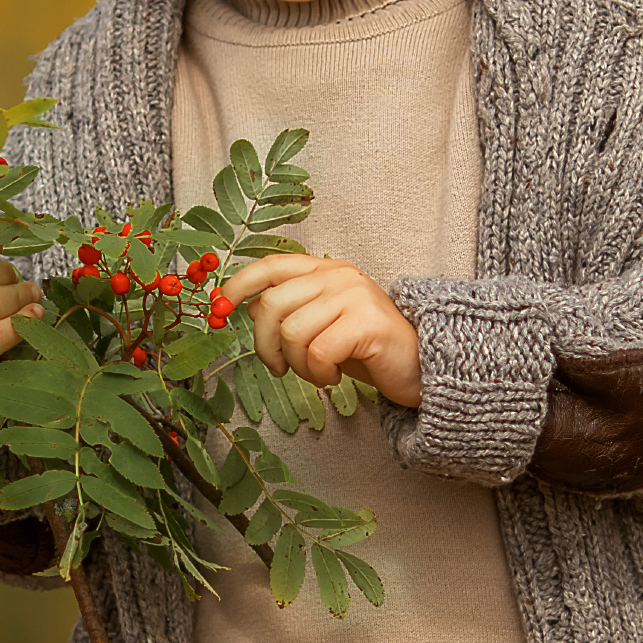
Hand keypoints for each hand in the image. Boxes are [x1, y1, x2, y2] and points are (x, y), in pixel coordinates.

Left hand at [217, 253, 421, 407]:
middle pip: (272, 305)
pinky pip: (317, 352)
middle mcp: (338, 276)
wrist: (421, 367)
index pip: (271, 265)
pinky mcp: (367, 323)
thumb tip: (248, 308)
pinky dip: (318, 374)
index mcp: (324, 270)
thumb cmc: (366, 349)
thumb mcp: (322, 324)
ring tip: (318, 372)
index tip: (221, 307)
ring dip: (297, 365)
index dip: (240, 284)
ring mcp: (354, 296)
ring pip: (292, 332)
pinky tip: (334, 376)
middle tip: (280, 367)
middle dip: (266, 345)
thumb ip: (290, 311)